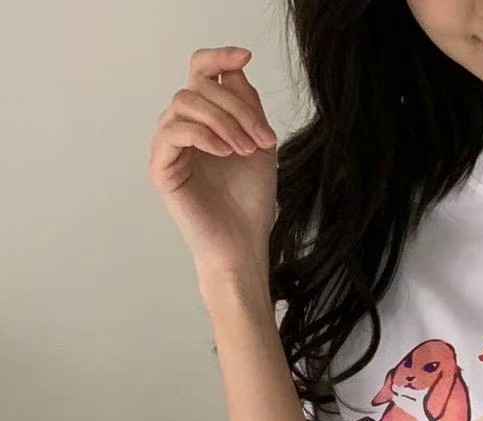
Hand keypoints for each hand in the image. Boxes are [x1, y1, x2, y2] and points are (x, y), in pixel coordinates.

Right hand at [148, 46, 277, 280]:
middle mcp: (182, 127)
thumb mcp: (259, 142)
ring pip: (185, 103)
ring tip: (245, 149)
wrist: (243, 242)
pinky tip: (225, 152)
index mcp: (204, 119)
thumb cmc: (250, 200)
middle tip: (262, 138)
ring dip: (222, 122)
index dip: (219, 57)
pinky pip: (174, 131)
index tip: (246, 56)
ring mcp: (168, 146)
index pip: (200, 72)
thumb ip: (246, 105)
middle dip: (236, 108)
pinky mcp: (161, 167)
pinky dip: (203, 135)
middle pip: (198, 86)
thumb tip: (234, 69)